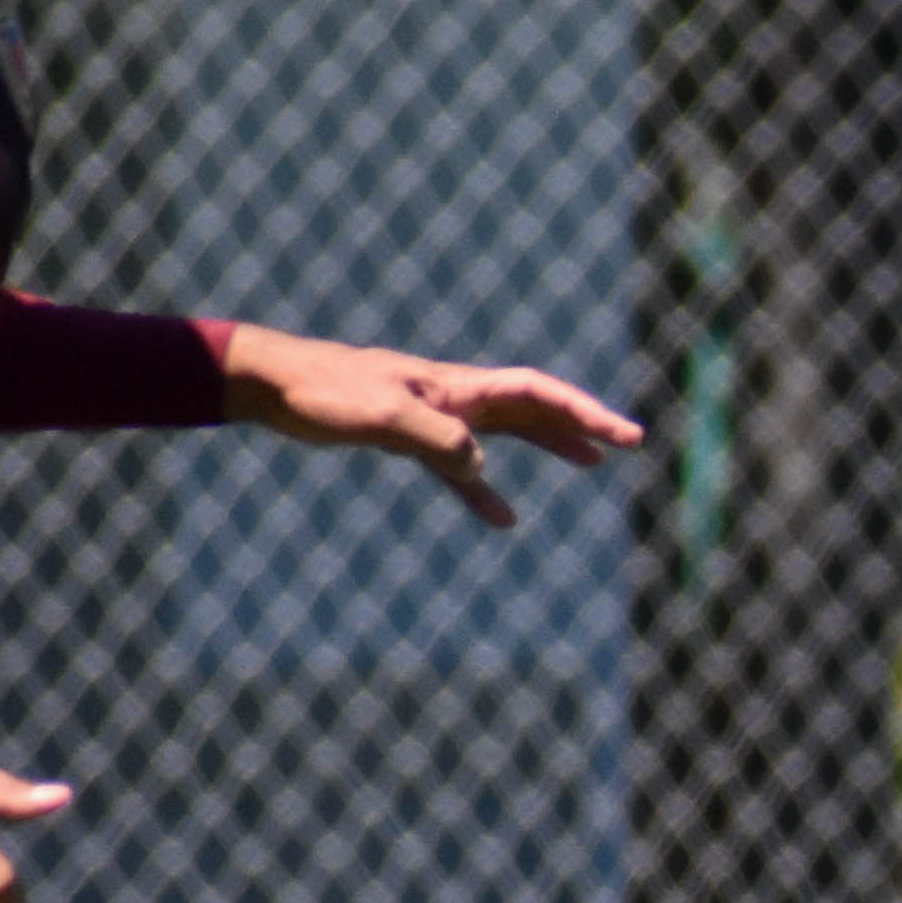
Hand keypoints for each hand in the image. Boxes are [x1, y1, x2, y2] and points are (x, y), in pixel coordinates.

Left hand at [222, 328, 638, 527]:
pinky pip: (461, 466)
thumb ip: (437, 440)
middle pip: (533, 408)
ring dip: (549, 446)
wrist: (275, 383)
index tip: (624, 436)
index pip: (537, 394)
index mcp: (456, 387)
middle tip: (626, 444)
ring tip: (590, 465)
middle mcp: (455, 397)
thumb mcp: (382, 418)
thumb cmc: (324, 392)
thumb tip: (479, 468)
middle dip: (582, 424)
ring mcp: (433, 417)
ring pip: (506, 432)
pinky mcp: (407, 438)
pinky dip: (485, 490)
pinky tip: (503, 518)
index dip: (584, 414)